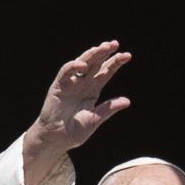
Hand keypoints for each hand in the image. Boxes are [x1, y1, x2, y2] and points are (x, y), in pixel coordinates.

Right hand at [21, 42, 131, 184]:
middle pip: (96, 63)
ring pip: (82, 63)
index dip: (116, 63)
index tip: (127, 55)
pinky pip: (65, 72)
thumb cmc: (74, 131)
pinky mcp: (58, 86)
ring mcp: (71, 83)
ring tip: (103, 47)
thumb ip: (108, 108)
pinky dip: (73, 66)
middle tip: (115, 44)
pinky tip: (83, 64)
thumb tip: (127, 101)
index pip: (106, 72)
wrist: (56, 140)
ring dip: (92, 54)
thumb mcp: (95, 119)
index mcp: (93, 90)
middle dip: (105, 53)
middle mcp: (83, 83)